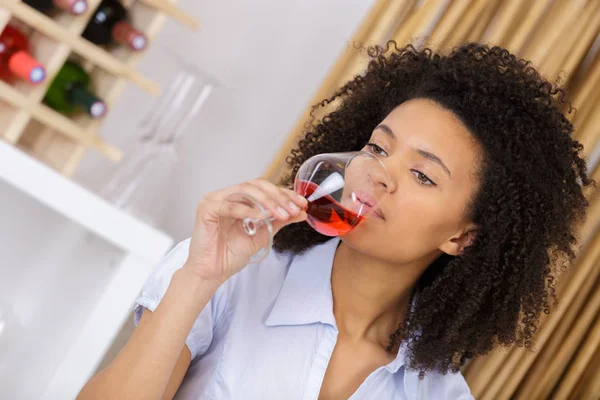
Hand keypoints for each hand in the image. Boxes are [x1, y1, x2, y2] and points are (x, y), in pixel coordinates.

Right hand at [182, 178, 307, 284]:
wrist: (212, 273)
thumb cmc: (231, 255)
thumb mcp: (262, 235)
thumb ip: (279, 221)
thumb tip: (301, 212)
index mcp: (239, 199)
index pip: (264, 189)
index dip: (284, 194)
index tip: (301, 203)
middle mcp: (226, 195)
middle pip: (256, 185)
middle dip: (278, 196)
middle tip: (292, 209)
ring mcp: (215, 200)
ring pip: (245, 190)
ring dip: (267, 202)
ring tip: (281, 214)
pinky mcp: (206, 209)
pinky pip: (230, 205)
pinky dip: (248, 210)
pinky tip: (261, 218)